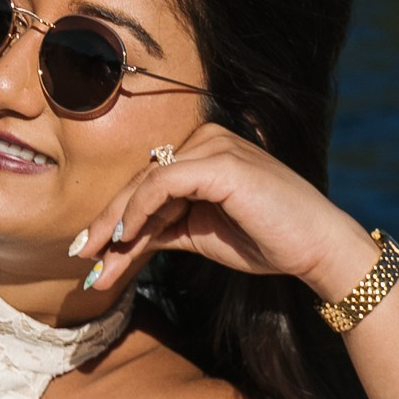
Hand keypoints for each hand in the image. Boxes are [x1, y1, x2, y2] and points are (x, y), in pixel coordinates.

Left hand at [64, 120, 374, 302]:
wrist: (318, 249)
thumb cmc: (268, 240)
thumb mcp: (203, 236)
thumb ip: (164, 230)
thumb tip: (118, 244)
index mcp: (205, 151)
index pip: (148, 183)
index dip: (116, 217)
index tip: (91, 252)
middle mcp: (207, 139)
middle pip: (141, 181)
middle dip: (108, 222)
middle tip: (80, 256)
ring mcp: (214, 146)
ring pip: (146, 183)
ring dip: (116, 223)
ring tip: (95, 258)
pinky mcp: (219, 162)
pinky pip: (164, 184)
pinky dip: (140, 211)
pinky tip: (125, 237)